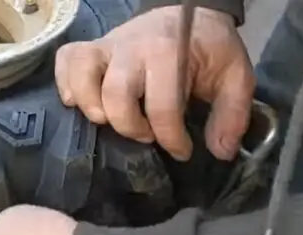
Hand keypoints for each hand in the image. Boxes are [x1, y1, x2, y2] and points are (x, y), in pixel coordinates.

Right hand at [55, 6, 254, 160]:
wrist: (189, 11)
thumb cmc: (210, 48)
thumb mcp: (236, 76)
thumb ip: (233, 114)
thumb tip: (221, 151)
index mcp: (169, 52)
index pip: (162, 106)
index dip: (171, 138)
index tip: (182, 150)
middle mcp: (132, 48)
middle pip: (115, 96)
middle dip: (131, 127)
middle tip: (148, 135)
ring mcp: (107, 46)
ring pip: (81, 77)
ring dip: (91, 108)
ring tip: (108, 121)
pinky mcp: (92, 49)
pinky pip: (66, 62)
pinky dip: (67, 85)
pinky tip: (82, 103)